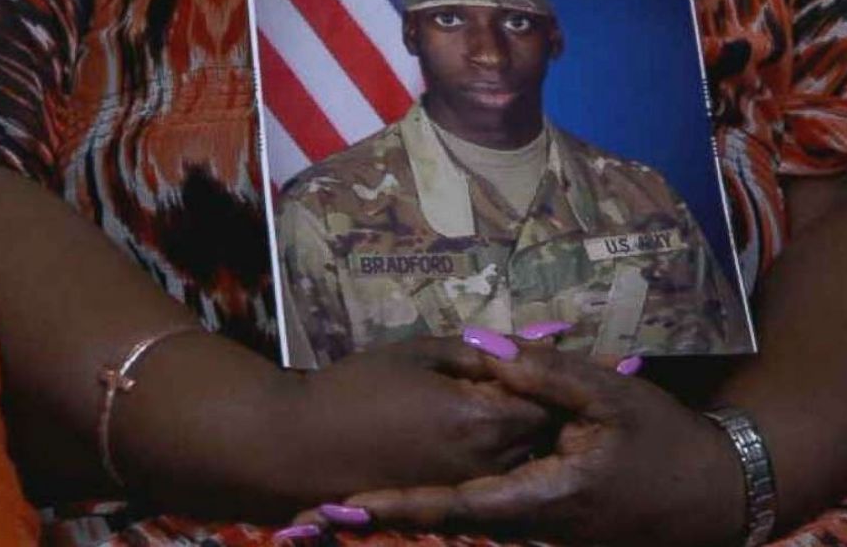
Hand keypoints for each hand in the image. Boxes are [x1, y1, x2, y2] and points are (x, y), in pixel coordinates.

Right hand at [302, 337, 549, 496]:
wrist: (300, 445)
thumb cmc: (356, 387)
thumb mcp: (418, 353)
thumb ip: (475, 352)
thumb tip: (523, 346)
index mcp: (479, 417)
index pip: (545, 399)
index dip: (544, 375)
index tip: (529, 355)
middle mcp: (485, 459)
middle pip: (539, 431)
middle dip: (537, 401)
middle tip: (516, 373)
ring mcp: (468, 486)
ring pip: (520, 454)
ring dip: (518, 427)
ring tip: (492, 397)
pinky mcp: (450, 499)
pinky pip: (494, 473)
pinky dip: (497, 450)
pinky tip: (470, 428)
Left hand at [341, 346, 744, 545]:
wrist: (713, 496)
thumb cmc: (664, 443)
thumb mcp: (610, 398)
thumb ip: (546, 374)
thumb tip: (487, 348)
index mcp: (541, 495)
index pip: (455, 506)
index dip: (398, 507)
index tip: (343, 507)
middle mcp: (532, 526)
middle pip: (450, 522)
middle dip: (388, 518)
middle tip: (318, 519)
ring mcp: (541, 532)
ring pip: (466, 522)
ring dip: (412, 513)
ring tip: (351, 509)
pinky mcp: (552, 527)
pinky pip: (491, 517)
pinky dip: (449, 509)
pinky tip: (419, 495)